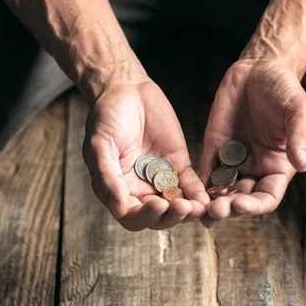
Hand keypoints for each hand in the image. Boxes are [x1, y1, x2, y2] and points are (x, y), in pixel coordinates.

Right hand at [83, 76, 209, 230]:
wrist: (125, 89)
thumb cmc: (105, 118)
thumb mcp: (99, 146)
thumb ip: (108, 177)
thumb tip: (119, 209)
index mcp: (118, 190)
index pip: (132, 216)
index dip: (146, 216)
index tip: (158, 206)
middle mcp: (140, 189)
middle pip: (159, 216)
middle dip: (172, 215)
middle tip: (184, 208)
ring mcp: (161, 179)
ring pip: (177, 204)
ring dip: (189, 209)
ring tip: (200, 208)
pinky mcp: (179, 165)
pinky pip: (190, 185)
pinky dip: (198, 193)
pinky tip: (206, 197)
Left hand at [200, 60, 305, 223]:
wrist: (259, 69)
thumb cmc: (284, 89)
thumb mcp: (297, 110)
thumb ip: (299, 137)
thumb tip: (302, 165)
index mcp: (278, 167)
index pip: (267, 197)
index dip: (255, 205)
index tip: (241, 205)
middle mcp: (255, 170)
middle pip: (241, 199)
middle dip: (229, 208)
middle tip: (216, 211)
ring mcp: (234, 162)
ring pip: (222, 192)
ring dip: (211, 204)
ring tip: (200, 211)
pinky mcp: (214, 151)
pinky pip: (205, 174)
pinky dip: (197, 187)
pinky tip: (188, 195)